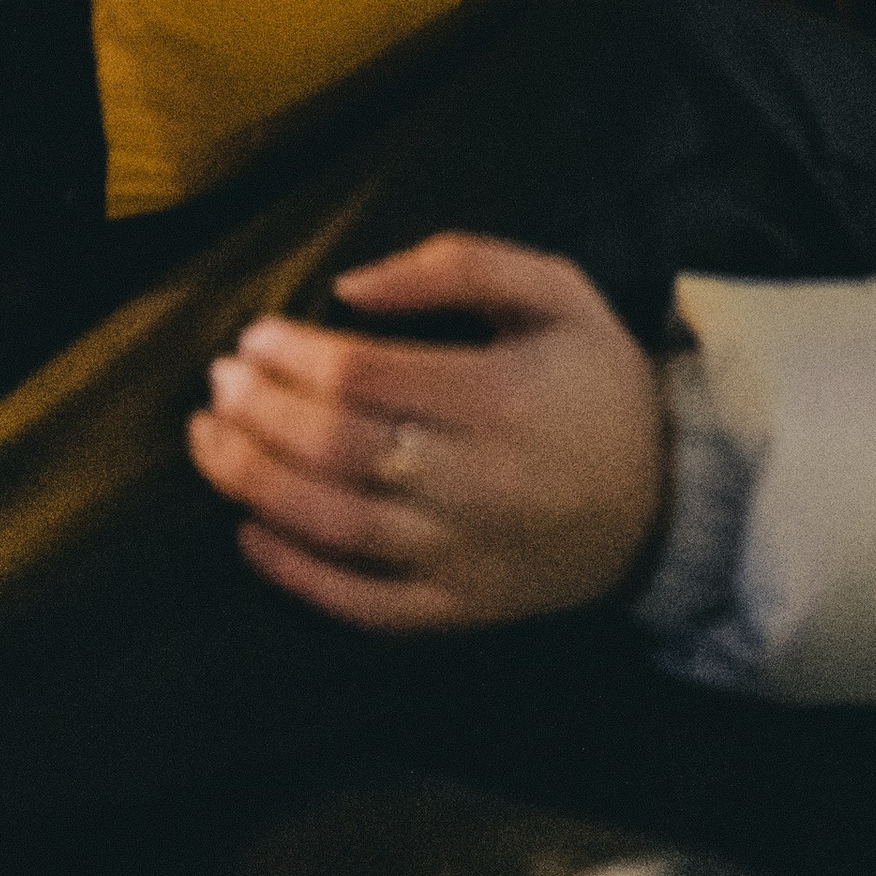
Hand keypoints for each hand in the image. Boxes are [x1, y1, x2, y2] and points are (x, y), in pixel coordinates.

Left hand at [186, 234, 666, 633]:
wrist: (668, 500)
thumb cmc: (599, 381)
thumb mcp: (556, 289)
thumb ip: (458, 265)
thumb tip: (350, 287)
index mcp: (495, 397)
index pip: (365, 377)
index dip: (293, 356)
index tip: (251, 336)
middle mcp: (471, 482)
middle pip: (337, 449)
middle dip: (261, 413)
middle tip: (217, 381)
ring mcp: (461, 556)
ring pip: (335, 525)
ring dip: (256, 484)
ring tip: (207, 443)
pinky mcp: (458, 610)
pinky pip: (363, 603)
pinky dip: (299, 574)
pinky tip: (251, 535)